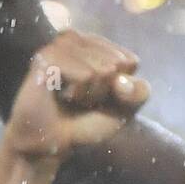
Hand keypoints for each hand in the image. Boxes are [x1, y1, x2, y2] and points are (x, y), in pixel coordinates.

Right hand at [5, 30, 150, 165]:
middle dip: (105, 89)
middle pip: (117, 62)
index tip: (101, 97)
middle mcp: (77, 40)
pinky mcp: (45, 58)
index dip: (122, 88)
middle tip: (83, 100)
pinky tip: (64, 96)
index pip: (130, 61)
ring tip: (73, 98)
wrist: (52, 143)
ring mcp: (59, 46)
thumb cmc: (85, 123)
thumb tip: (121, 80)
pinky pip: (82, 73)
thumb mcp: (124, 110)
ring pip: (99, 67)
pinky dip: (79, 91)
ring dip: (91, 91)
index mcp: (96, 46)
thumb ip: (139, 92)